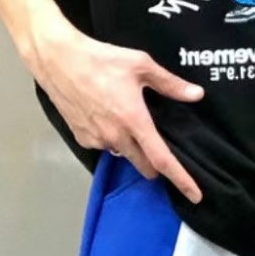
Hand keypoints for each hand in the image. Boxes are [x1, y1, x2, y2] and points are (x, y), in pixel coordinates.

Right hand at [24, 14, 204, 202]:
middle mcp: (116, 137)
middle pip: (144, 164)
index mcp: (134, 121)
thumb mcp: (141, 65)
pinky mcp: (81, 138)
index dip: (181, 179)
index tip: (195, 196)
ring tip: (129, 122)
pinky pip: (104, 146)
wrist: (58, 60)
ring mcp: (96, 140)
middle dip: (155, 165)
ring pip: (123, 154)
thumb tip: (197, 94)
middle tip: (161, 149)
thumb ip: (170, 84)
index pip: (162, 159)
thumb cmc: (101, 59)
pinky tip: (108, 117)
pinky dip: (112, 138)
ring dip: (132, 148)